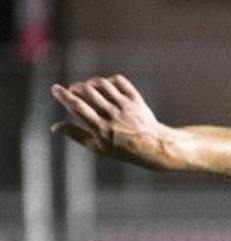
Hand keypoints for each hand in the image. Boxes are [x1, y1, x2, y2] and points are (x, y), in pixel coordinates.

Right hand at [51, 74, 167, 168]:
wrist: (156, 147)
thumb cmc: (124, 149)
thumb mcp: (99, 148)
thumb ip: (77, 135)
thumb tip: (55, 127)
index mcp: (102, 129)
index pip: (78, 107)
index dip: (63, 96)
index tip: (55, 89)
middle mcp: (113, 116)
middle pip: (87, 92)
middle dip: (75, 87)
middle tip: (73, 91)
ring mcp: (125, 106)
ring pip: (102, 84)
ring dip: (90, 82)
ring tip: (88, 88)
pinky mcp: (135, 99)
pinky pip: (119, 81)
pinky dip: (108, 80)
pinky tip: (106, 87)